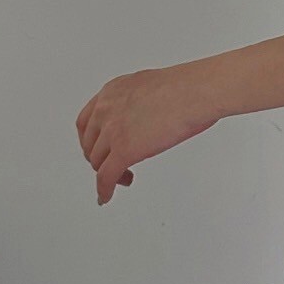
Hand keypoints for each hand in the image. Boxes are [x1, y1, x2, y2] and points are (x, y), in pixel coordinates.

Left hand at [75, 62, 220, 205]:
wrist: (197, 92)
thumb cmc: (188, 87)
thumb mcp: (151, 87)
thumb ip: (139, 102)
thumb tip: (147, 116)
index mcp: (112, 92)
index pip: (87, 121)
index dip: (90, 139)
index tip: (98, 148)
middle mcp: (106, 109)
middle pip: (89, 143)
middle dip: (99, 157)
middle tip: (112, 165)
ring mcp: (112, 130)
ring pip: (97, 162)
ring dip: (107, 174)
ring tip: (124, 178)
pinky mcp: (124, 150)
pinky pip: (105, 177)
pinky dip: (104, 190)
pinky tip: (106, 196)